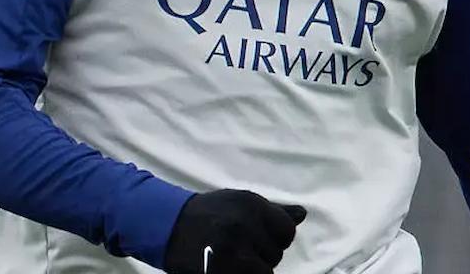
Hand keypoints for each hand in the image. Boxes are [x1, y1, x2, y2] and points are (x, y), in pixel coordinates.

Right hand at [163, 189, 306, 273]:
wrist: (167, 225)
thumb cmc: (208, 213)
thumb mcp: (239, 203)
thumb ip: (272, 211)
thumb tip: (302, 214)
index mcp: (251, 204)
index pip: (286, 230)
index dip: (275, 238)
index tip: (258, 238)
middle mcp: (243, 225)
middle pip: (276, 254)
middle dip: (262, 254)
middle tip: (238, 248)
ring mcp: (233, 251)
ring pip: (266, 272)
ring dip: (253, 270)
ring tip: (233, 260)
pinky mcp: (221, 271)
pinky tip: (229, 268)